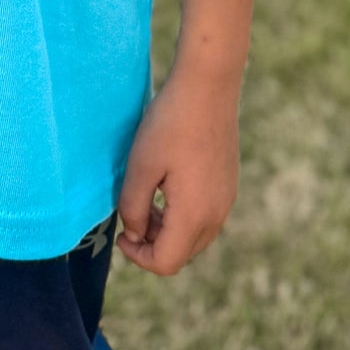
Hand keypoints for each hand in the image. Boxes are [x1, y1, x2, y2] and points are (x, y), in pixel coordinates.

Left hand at [115, 62, 241, 275]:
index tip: (121, 233)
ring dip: (168, 230)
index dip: (138, 256)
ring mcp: (226, 200)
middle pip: (181, 254)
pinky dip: (183, 215)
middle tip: (132, 214)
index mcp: (194, 215)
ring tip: (147, 198)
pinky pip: (205, 217)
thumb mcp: (140, 166)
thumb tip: (135, 232)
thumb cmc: (170, 124)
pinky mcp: (228, 185)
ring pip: (194, 237)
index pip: (166, 263)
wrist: (208, 87)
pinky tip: (168, 185)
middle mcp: (216, 215)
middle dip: (152, 244)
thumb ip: (133, 207)